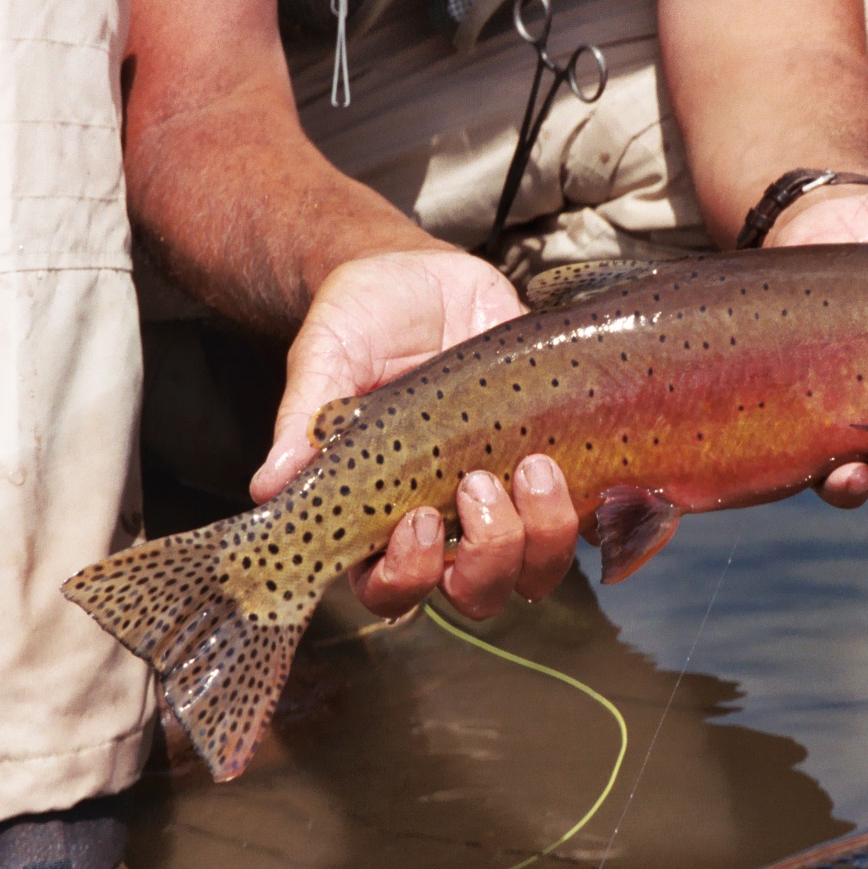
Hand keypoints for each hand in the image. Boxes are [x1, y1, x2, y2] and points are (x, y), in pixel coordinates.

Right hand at [249, 250, 580, 619]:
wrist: (424, 276)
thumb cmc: (362, 322)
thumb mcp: (326, 356)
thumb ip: (303, 419)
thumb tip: (268, 486)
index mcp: (382, 515)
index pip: (392, 588)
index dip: (409, 576)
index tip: (420, 520)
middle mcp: (449, 523)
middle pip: (476, 592)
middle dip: (488, 555)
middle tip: (480, 483)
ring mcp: (508, 499)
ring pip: (537, 567)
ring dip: (543, 531)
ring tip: (536, 465)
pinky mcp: (561, 466)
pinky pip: (594, 518)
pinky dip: (598, 507)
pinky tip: (580, 464)